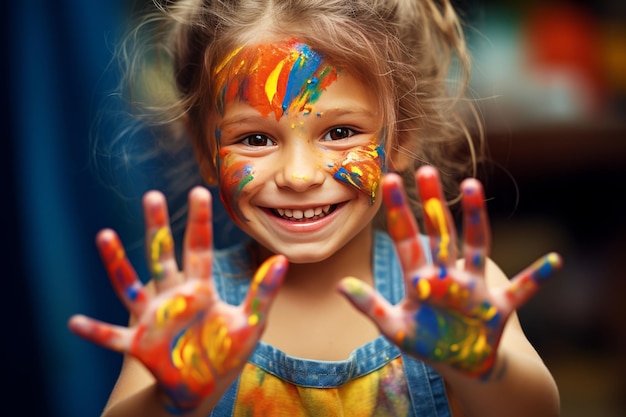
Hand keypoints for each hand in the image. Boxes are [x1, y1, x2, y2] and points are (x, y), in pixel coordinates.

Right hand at [68, 187, 286, 409]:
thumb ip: (263, 292)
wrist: (202, 388)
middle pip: (162, 256)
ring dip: (118, 263)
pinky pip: (112, 337)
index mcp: (200, 289)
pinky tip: (73, 322)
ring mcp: (154, 319)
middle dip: (157, 227)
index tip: (199, 191)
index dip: (199, 222)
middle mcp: (174, 297)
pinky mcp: (140, 344)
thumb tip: (282, 259)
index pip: (199, 248)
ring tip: (104, 236)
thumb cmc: (226, 353)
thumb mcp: (251, 322)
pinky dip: (94, 331)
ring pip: (131, 286)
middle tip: (151, 195)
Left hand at [338, 166, 560, 377]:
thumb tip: (340, 284)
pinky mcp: (498, 306)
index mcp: (422, 278)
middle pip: (441, 232)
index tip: (389, 182)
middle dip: (433, 204)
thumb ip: (370, 306)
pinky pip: (521, 289)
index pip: (407, 239)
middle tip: (425, 171)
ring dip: (475, 218)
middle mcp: (449, 274)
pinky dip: (537, 277)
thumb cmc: (428, 345)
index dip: (399, 212)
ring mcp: (475, 287)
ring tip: (472, 186)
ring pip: (476, 245)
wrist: (464, 365)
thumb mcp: (395, 328)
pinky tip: (554, 260)